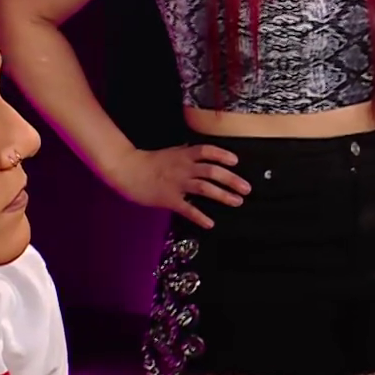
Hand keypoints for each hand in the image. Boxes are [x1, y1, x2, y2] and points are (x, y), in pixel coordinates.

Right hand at [101, 143, 251, 228]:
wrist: (128, 170)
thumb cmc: (149, 162)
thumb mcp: (171, 153)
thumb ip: (187, 155)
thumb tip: (203, 154)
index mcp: (184, 155)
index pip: (207, 151)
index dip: (222, 155)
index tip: (236, 161)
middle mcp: (184, 168)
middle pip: (212, 171)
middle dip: (231, 179)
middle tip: (246, 188)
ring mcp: (177, 183)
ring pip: (204, 188)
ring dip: (223, 195)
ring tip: (237, 201)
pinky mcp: (169, 199)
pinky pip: (188, 209)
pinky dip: (200, 216)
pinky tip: (210, 223)